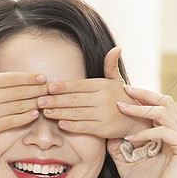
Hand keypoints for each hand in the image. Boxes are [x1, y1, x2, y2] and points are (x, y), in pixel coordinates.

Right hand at [0, 44, 48, 165]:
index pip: (13, 78)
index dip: (30, 78)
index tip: (43, 77)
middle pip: (19, 91)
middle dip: (37, 90)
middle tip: (50, 89)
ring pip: (19, 106)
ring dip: (35, 103)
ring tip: (46, 100)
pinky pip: (14, 120)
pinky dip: (26, 117)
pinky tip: (36, 113)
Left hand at [37, 47, 151, 139]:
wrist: (137, 120)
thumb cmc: (121, 98)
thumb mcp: (117, 80)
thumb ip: (110, 65)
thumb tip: (116, 48)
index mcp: (103, 85)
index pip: (79, 85)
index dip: (63, 86)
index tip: (49, 87)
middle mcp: (102, 99)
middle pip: (74, 99)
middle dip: (55, 100)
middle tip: (39, 100)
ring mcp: (103, 115)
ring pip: (76, 113)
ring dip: (59, 113)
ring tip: (45, 112)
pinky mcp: (103, 129)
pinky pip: (84, 127)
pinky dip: (71, 126)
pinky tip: (60, 124)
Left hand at [107, 86, 176, 177]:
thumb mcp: (127, 163)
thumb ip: (119, 147)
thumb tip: (105, 132)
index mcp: (168, 134)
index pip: (157, 107)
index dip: (141, 98)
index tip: (120, 92)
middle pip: (165, 102)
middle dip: (144, 93)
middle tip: (124, 89)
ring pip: (165, 112)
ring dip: (142, 108)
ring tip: (122, 108)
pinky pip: (165, 132)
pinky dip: (147, 132)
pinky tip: (131, 138)